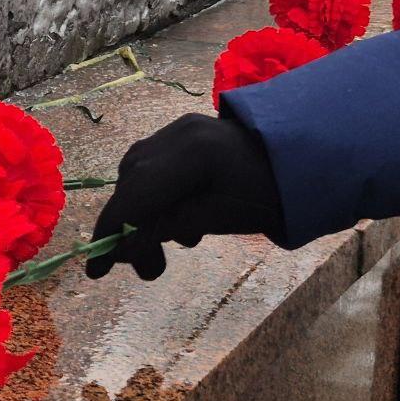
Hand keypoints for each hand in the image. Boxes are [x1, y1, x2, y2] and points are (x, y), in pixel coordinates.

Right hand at [85, 113, 286, 280]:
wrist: (304, 157)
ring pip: (140, 176)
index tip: (96, 271)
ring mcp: (180, 129)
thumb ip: (167, 229)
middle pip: (133, 184)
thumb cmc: (271, 192)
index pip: (134, 194)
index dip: (111, 233)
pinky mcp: (186, 134)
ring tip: (169, 250)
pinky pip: (156, 168)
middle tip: (150, 271)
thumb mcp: (221, 219)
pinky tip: (179, 224)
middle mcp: (178, 133)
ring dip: (145, 215)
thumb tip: (121, 251)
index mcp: (191, 152)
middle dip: (131, 230)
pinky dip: (158, 198)